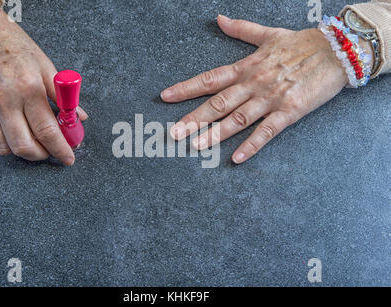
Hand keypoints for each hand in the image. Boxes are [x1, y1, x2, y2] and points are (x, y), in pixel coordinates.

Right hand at [0, 0, 87, 164]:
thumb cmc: (13, 47)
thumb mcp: (45, 65)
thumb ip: (62, 96)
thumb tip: (79, 116)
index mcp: (28, 88)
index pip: (47, 131)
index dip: (60, 149)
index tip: (68, 158)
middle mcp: (4, 101)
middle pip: (25, 146)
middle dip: (42, 155)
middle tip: (50, 150)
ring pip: (5, 148)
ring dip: (24, 151)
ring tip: (34, 142)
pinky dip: (6, 140)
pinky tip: (15, 129)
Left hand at [161, 15, 348, 163]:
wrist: (338, 49)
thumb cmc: (302, 43)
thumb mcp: (268, 34)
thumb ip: (241, 29)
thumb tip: (219, 19)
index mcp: (246, 67)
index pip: (210, 79)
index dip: (186, 88)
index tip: (165, 97)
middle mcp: (254, 83)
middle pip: (218, 103)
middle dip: (194, 118)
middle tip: (173, 133)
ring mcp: (271, 98)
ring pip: (238, 118)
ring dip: (216, 133)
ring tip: (196, 146)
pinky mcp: (290, 111)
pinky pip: (267, 131)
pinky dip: (252, 145)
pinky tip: (236, 158)